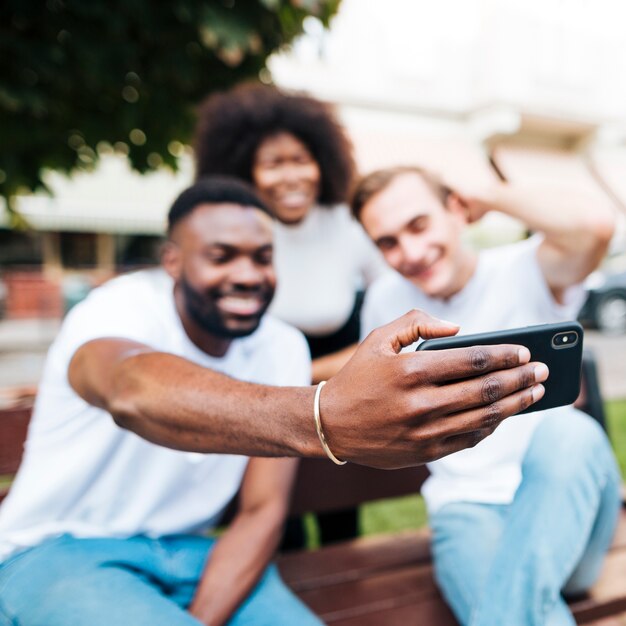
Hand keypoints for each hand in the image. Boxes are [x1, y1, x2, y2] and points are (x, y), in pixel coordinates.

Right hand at [320, 309, 545, 468]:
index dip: (504, 355)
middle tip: (541, 370)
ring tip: (534, 392)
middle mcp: (421, 403)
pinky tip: (504, 415)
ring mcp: (424, 431)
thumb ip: (416, 323)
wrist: (331, 424)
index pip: (472, 360)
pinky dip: (491, 426)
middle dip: (520, 378)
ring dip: (515, 404)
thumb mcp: (378, 338)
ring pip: (484, 416)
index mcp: (410, 370)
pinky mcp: (425, 452)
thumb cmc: (357, 376)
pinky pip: (469, 438)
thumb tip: (457, 328)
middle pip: (486, 389)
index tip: (524, 351)